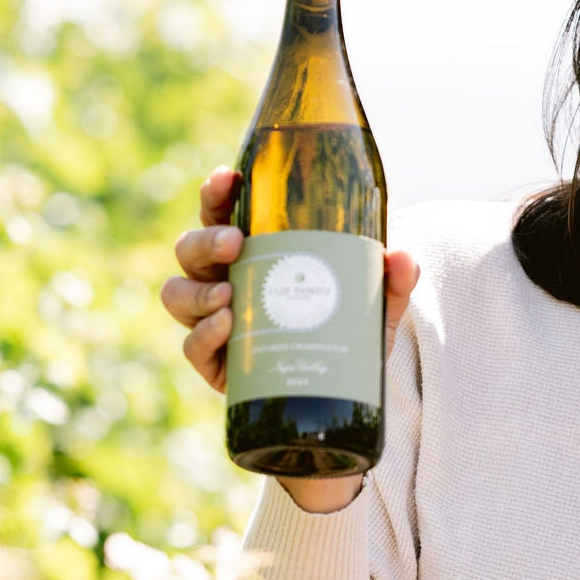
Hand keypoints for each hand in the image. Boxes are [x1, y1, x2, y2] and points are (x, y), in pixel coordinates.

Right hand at [160, 165, 419, 511]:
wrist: (341, 401)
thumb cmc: (349, 334)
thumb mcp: (377, 306)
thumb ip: (393, 282)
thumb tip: (402, 258)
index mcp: (256, 254)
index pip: (223, 213)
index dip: (217, 193)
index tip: (229, 178)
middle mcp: (225, 282)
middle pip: (190, 250)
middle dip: (205, 240)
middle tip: (235, 243)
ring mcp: (214, 323)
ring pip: (177, 294)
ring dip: (197, 290)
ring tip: (227, 294)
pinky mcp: (216, 365)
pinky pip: (191, 348)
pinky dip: (203, 336)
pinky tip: (224, 328)